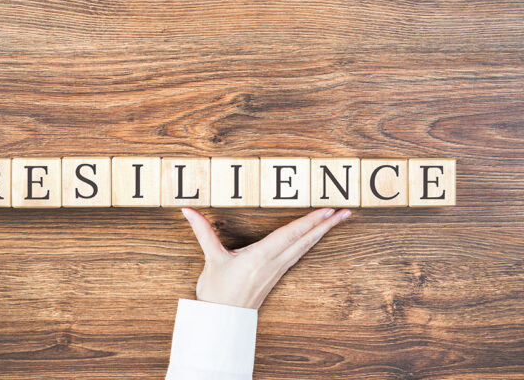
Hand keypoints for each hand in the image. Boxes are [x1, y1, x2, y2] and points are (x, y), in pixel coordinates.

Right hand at [181, 208, 351, 308]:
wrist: (221, 321)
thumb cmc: (217, 292)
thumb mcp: (211, 259)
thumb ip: (202, 231)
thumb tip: (188, 211)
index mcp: (260, 257)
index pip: (290, 235)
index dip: (310, 222)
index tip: (327, 211)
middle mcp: (273, 263)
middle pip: (305, 240)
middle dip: (326, 225)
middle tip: (345, 212)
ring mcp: (277, 270)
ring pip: (304, 248)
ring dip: (321, 233)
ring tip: (337, 220)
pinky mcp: (275, 275)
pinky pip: (298, 255)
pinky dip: (309, 243)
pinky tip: (315, 237)